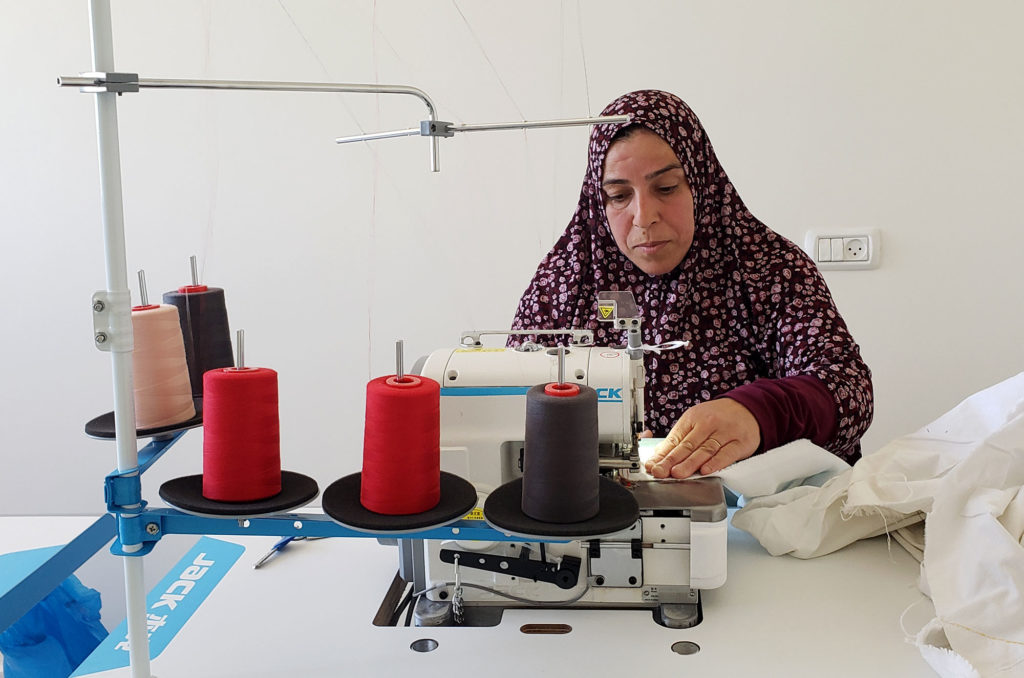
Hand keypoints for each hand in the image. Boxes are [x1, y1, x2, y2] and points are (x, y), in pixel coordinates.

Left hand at [644, 398, 759, 478]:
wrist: (748, 408)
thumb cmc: (718, 417)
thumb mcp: (696, 421)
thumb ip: (679, 438)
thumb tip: (659, 454)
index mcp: (693, 418)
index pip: (675, 439)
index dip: (663, 454)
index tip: (653, 465)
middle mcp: (708, 424)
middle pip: (688, 445)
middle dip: (672, 460)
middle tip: (660, 471)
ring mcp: (725, 433)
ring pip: (705, 450)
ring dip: (690, 463)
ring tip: (678, 473)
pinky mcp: (740, 442)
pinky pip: (726, 454)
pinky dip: (715, 462)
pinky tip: (705, 470)